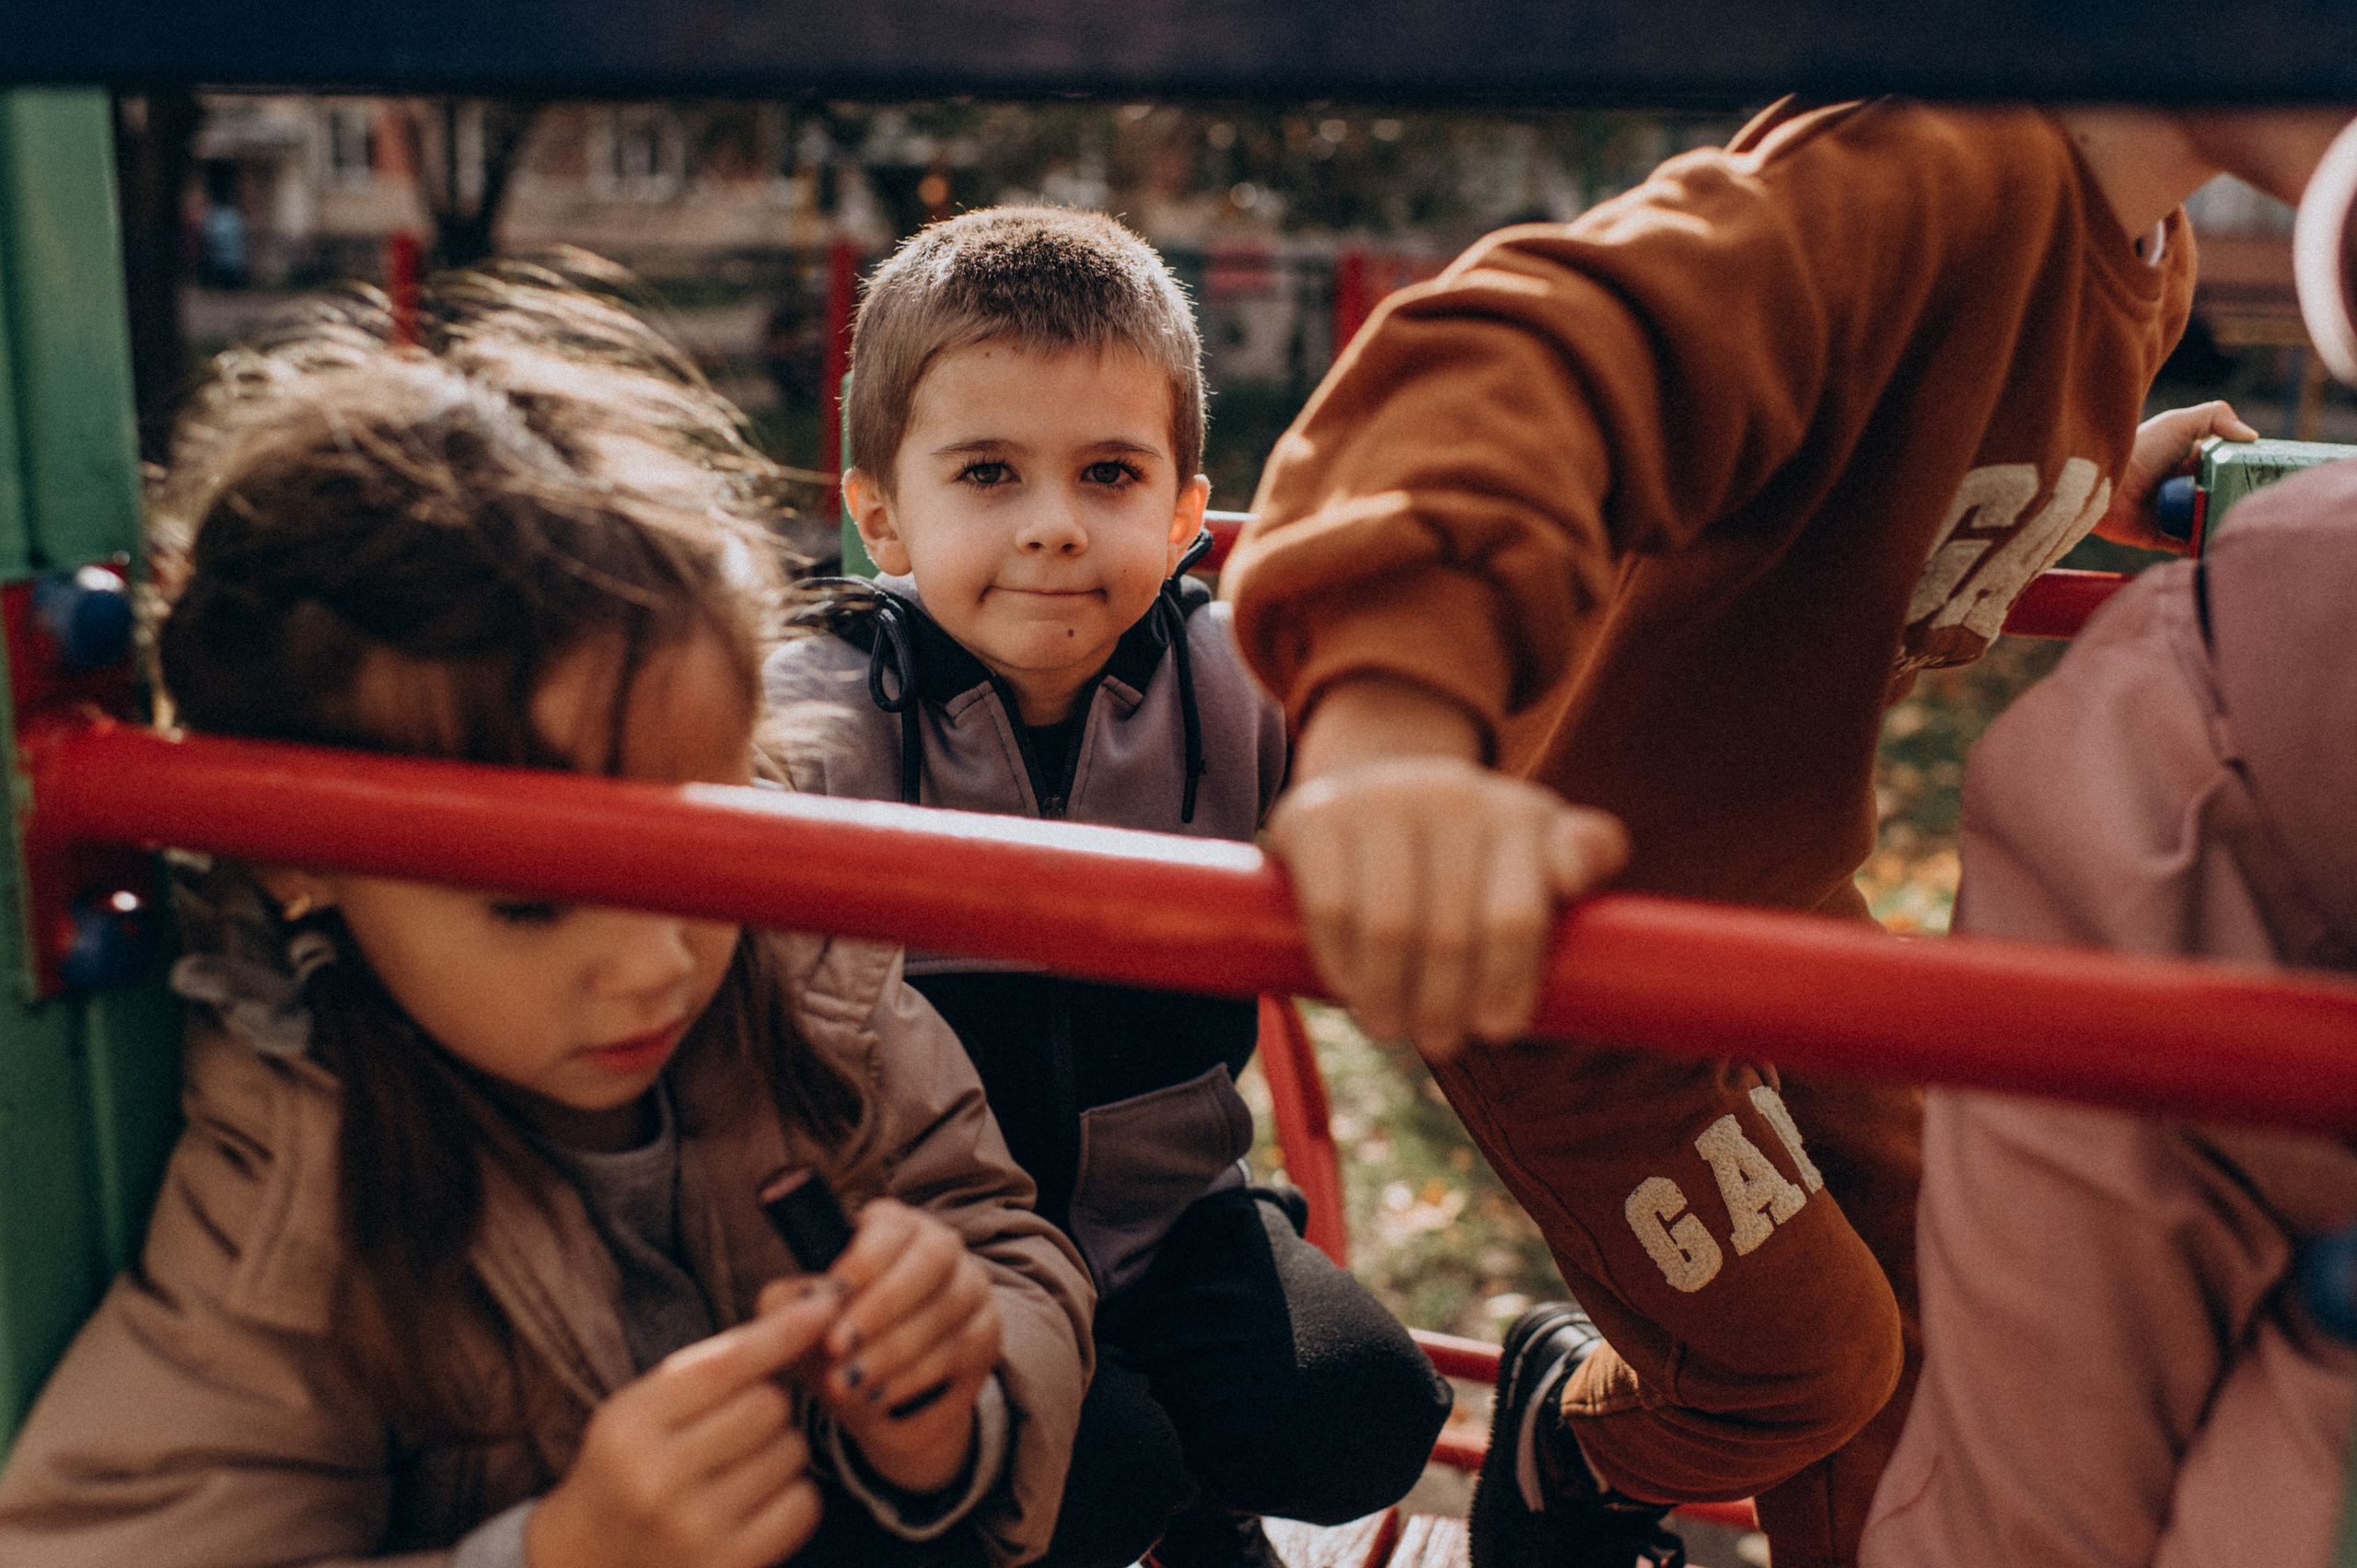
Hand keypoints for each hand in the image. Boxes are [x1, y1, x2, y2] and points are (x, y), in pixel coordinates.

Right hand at [527, 1291, 831, 1567]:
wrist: (593, 1559)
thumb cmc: (633, 1465)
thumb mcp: (646, 1407)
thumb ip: (715, 1363)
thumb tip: (811, 1311)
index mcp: (629, 1426)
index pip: (725, 1363)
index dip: (783, 1330)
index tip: (825, 1304)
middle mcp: (657, 1479)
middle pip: (769, 1405)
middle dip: (769, 1403)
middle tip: (736, 1425)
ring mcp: (694, 1530)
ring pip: (792, 1451)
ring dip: (781, 1450)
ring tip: (737, 1468)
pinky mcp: (730, 1567)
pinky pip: (804, 1503)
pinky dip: (792, 1496)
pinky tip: (754, 1504)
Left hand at [763, 1198, 1001, 1496]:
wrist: (873, 1396)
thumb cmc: (832, 1340)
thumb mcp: (802, 1322)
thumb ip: (789, 1302)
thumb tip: (806, 1295)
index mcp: (893, 1227)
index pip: (891, 1226)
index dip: (865, 1258)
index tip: (834, 1294)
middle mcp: (941, 1246)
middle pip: (930, 1259)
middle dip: (883, 1303)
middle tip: (837, 1346)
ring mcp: (971, 1286)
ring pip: (945, 1307)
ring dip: (893, 1348)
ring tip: (847, 1382)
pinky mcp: (986, 1331)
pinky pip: (959, 1349)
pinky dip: (915, 1375)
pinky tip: (879, 1394)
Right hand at [1270, 678, 1629, 1061]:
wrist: (1373, 781)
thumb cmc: (1470, 840)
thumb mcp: (1532, 839)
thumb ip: (1583, 852)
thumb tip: (1572, 877)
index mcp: (1517, 813)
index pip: (1516, 919)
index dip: (1507, 985)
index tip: (1497, 1029)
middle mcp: (1451, 795)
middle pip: (1450, 936)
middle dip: (1445, 1006)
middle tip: (1440, 1042)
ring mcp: (1379, 800)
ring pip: (1388, 930)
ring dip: (1389, 997)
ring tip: (1391, 1030)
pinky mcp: (1317, 815)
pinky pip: (1331, 909)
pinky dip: (1341, 964)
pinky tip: (1350, 990)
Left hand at [2092, 399, 2256, 551]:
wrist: (2104, 486)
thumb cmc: (2141, 450)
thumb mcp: (2180, 423)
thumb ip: (2217, 417)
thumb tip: (2253, 438)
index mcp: (2189, 462)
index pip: (2225, 469)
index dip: (2245, 474)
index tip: (2271, 481)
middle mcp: (2181, 487)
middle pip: (2219, 498)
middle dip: (2237, 502)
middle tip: (2262, 509)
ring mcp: (2169, 513)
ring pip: (2206, 522)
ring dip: (2221, 525)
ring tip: (2243, 530)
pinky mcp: (2157, 537)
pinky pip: (2185, 546)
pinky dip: (2200, 548)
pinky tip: (2218, 546)